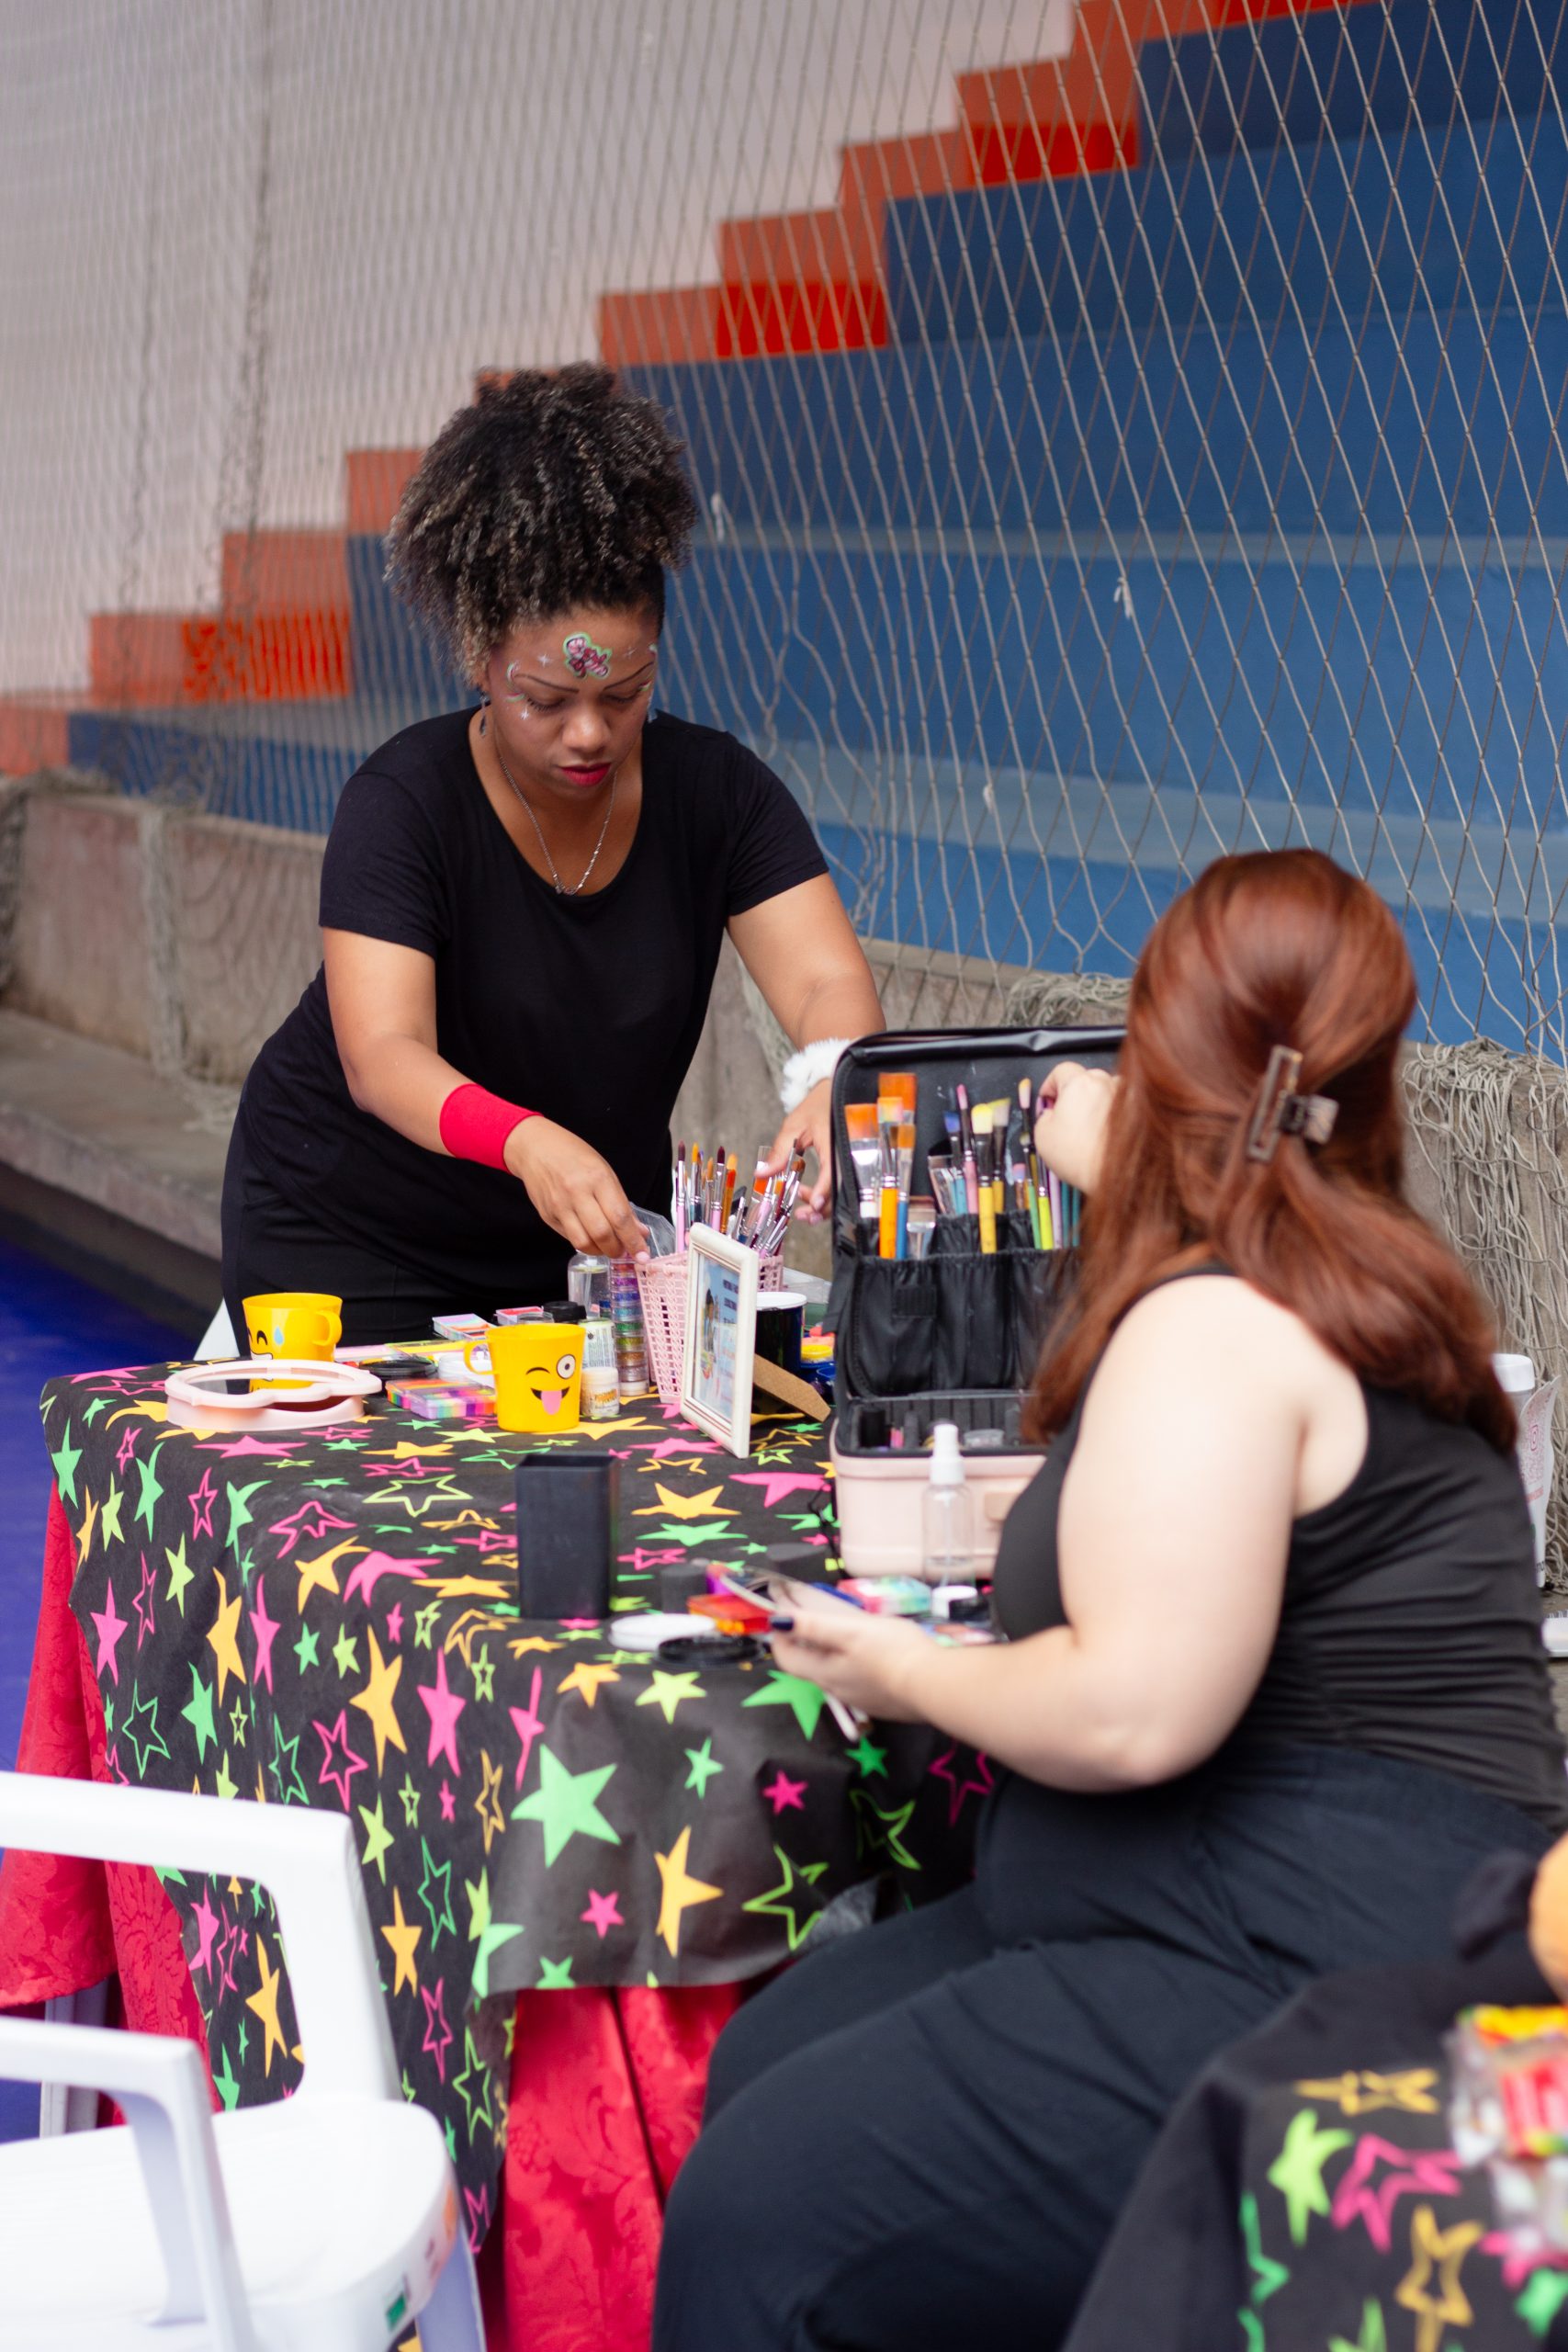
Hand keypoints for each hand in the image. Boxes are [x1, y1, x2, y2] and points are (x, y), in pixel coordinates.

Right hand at [505, 1118, 648, 1258]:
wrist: (536, 1148)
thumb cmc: (575, 1156)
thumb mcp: (605, 1172)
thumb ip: (621, 1203)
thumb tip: (639, 1231)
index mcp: (597, 1178)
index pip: (619, 1217)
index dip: (633, 1240)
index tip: (643, 1254)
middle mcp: (577, 1193)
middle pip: (602, 1234)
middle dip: (617, 1250)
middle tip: (624, 1251)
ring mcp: (559, 1206)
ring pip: (583, 1243)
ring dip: (600, 1251)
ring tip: (607, 1247)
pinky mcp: (547, 1216)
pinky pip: (569, 1238)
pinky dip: (584, 1242)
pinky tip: (590, 1237)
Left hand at [761, 1075, 833, 1222]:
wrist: (838, 1093)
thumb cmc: (819, 1105)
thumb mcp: (794, 1125)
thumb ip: (779, 1151)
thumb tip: (762, 1173)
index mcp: (834, 1143)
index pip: (832, 1172)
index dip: (824, 1191)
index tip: (813, 1204)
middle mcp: (845, 1155)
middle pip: (839, 1190)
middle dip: (821, 1208)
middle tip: (801, 1214)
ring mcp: (847, 1161)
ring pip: (840, 1193)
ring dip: (822, 1206)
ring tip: (802, 1206)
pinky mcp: (845, 1165)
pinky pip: (838, 1186)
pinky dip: (825, 1196)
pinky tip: (810, 1194)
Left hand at [768, 1587, 931, 1722]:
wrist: (935, 1685)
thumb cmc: (891, 1652)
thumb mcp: (850, 1631)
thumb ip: (814, 1626)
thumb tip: (778, 1621)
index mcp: (825, 1674)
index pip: (788, 1660)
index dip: (781, 1639)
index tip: (783, 1619)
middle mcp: (838, 1692)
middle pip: (812, 1669)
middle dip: (809, 1646)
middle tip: (819, 1622)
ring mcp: (863, 1701)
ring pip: (838, 1677)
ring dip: (836, 1658)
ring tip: (851, 1636)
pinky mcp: (885, 1705)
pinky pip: (862, 1685)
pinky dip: (860, 1669)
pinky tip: (878, 1658)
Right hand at [1033, 1061, 1117, 1195]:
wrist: (1112, 1175)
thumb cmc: (1076, 1154)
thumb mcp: (1042, 1135)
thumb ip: (1044, 1116)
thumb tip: (1052, 1113)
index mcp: (1079, 1082)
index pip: (1061, 1070)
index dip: (1050, 1084)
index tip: (1047, 1099)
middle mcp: (1105, 1082)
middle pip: (1085, 1078)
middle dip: (1073, 1092)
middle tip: (1066, 1115)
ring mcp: (1125, 1095)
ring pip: (1106, 1090)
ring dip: (1096, 1101)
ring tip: (1090, 1124)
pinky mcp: (1139, 1111)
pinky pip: (1122, 1105)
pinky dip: (1113, 1112)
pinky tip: (1107, 1130)